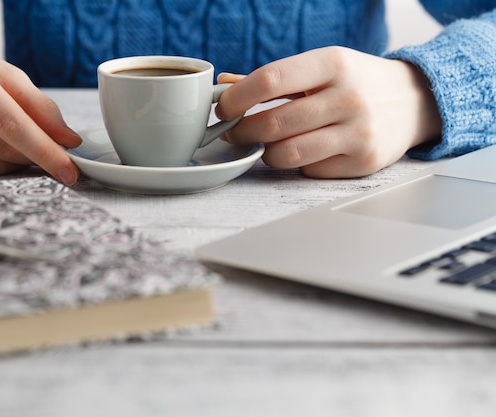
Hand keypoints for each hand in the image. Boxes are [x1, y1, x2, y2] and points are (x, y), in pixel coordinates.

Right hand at [0, 37, 81, 184]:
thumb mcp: (6, 74)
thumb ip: (41, 106)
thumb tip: (69, 141)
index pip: (11, 124)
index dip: (44, 151)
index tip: (70, 170)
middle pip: (4, 150)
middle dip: (34, 155)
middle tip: (47, 149)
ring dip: (14, 160)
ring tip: (7, 136)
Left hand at [216, 46, 441, 177]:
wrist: (414, 101)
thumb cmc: (356, 82)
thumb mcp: (321, 67)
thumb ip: (273, 78)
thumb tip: (224, 85)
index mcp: (333, 63)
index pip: (271, 79)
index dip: (237, 98)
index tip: (223, 109)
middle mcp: (348, 96)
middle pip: (273, 123)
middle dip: (242, 133)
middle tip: (233, 133)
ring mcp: (358, 131)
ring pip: (287, 154)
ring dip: (265, 153)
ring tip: (266, 145)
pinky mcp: (364, 160)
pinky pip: (309, 170)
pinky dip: (297, 165)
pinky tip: (304, 152)